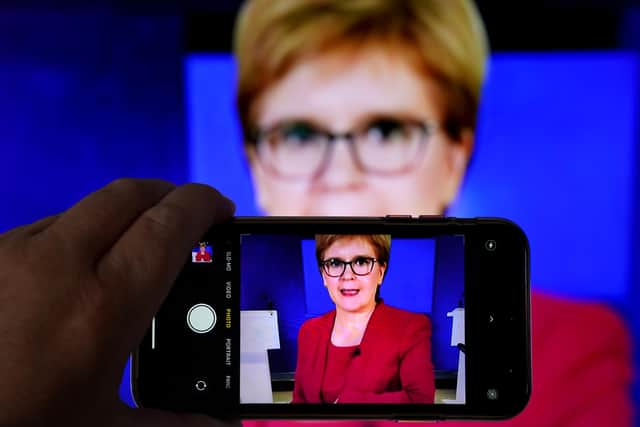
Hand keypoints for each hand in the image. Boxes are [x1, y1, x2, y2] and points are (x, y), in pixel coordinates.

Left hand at [0, 179, 237, 426]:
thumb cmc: (18, 425)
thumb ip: (170, 424)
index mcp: (103, 306)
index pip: (169, 225)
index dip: (203, 204)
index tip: (221, 207)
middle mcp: (58, 264)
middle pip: (130, 194)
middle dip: (168, 195)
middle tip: (189, 215)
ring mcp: (14, 253)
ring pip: (86, 209)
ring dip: (121, 217)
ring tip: (133, 250)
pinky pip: (46, 228)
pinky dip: (77, 236)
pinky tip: (76, 275)